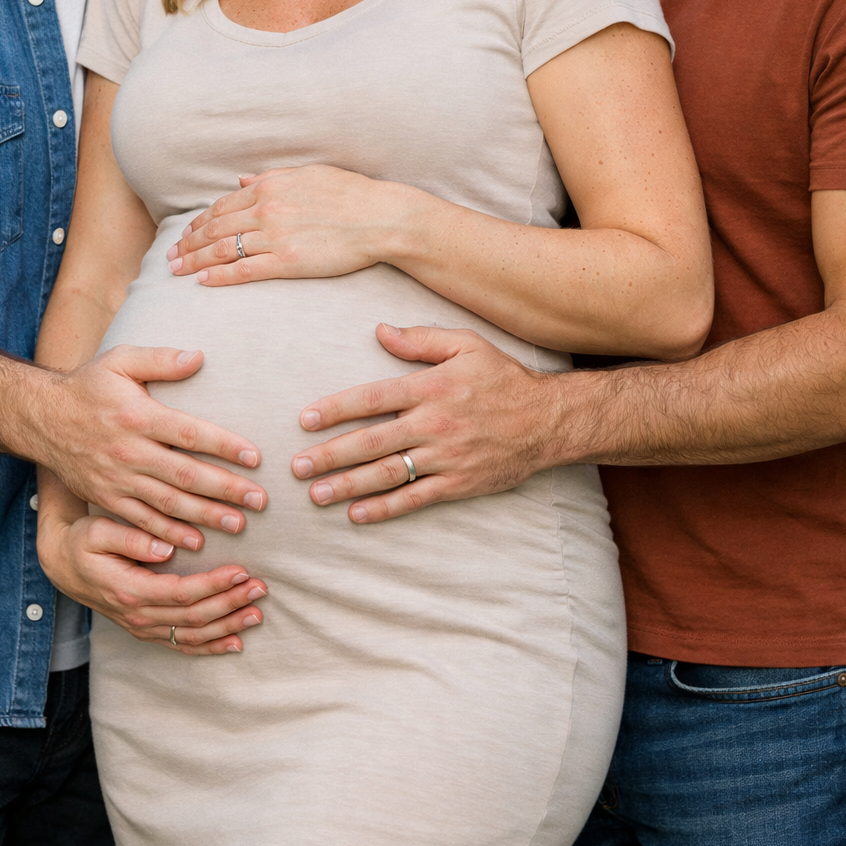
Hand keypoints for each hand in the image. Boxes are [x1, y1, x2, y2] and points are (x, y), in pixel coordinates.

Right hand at [34, 346, 266, 550]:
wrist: (42, 418)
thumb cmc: (89, 386)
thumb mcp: (120, 360)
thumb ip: (160, 359)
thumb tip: (199, 357)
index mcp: (138, 416)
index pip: (189, 433)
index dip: (223, 445)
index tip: (255, 457)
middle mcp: (129, 452)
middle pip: (184, 475)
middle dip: (225, 489)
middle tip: (260, 500)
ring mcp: (117, 479)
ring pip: (167, 504)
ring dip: (205, 516)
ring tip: (239, 524)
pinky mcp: (107, 499)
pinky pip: (142, 522)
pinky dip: (169, 534)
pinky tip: (195, 544)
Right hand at [38, 502, 267, 654]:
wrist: (63, 564)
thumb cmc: (82, 541)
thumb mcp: (98, 532)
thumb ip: (131, 538)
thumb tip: (166, 547)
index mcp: (130, 591)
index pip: (182, 593)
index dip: (214, 584)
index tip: (241, 570)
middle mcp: (138, 616)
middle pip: (194, 618)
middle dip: (230, 604)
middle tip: (261, 588)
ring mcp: (142, 628)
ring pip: (192, 636)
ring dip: (227, 626)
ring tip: (257, 613)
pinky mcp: (146, 630)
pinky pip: (182, 645)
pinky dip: (210, 646)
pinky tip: (235, 642)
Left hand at [166, 166, 415, 285]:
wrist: (380, 217)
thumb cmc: (349, 193)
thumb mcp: (307, 174)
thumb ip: (271, 177)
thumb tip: (240, 181)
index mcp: (270, 187)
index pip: (222, 206)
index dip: (199, 222)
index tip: (186, 234)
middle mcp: (267, 210)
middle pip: (215, 228)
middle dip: (188, 244)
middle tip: (170, 257)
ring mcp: (276, 236)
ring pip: (224, 250)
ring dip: (196, 261)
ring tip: (177, 271)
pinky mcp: (288, 262)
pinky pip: (245, 270)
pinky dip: (221, 276)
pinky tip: (204, 281)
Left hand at [289, 323, 564, 521]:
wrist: (548, 420)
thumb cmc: (503, 378)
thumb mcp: (466, 345)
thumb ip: (421, 339)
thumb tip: (379, 331)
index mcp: (430, 387)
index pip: (372, 398)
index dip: (336, 409)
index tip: (305, 420)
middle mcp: (434, 424)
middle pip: (372, 442)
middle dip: (330, 455)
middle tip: (297, 466)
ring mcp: (446, 457)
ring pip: (388, 474)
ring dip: (349, 485)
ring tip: (316, 494)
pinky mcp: (459, 483)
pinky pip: (415, 498)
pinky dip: (385, 509)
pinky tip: (356, 514)